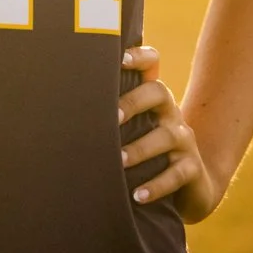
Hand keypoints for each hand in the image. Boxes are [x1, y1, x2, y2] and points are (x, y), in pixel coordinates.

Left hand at [117, 45, 223, 222]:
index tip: (120, 58)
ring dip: (140, 148)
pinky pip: (177, 174)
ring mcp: (184, 139)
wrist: (192, 185)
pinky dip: (157, 185)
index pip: (152, 64)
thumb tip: (61, 108)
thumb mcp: (133, 128)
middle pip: (159, 92)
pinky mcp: (191, 168)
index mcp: (153, 97)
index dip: (139, 56)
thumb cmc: (146, 150)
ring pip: (167, 135)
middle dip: (134, 102)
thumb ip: (109, 114)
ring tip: (119, 160)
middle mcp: (170, 112)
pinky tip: (138, 195)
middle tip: (112, 117)